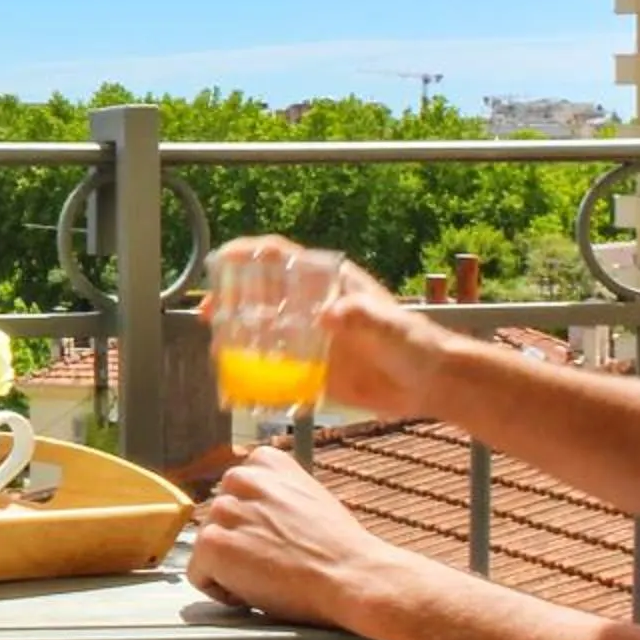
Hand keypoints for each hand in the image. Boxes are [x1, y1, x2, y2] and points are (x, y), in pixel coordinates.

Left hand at [188, 446, 410, 628]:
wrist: (351, 576)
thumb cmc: (338, 549)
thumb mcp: (309, 497)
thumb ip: (275, 494)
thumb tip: (256, 509)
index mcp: (265, 462)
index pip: (236, 493)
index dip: (253, 524)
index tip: (275, 538)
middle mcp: (240, 478)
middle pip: (220, 521)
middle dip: (240, 543)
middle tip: (275, 560)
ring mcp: (223, 510)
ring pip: (209, 547)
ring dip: (231, 567)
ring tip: (270, 574)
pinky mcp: (212, 544)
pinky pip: (199, 575)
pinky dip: (221, 590)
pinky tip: (255, 590)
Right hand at [208, 236, 454, 420]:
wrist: (429, 383)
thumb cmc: (413, 343)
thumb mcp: (388, 326)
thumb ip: (361, 317)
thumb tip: (328, 315)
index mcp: (326, 283)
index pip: (280, 258)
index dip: (248, 254)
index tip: (222, 260)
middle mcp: (310, 308)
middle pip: (259, 294)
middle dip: (229, 299)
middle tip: (210, 314)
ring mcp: (308, 340)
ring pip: (260, 333)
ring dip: (234, 339)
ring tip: (218, 351)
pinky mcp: (310, 371)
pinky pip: (274, 372)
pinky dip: (254, 377)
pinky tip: (238, 385)